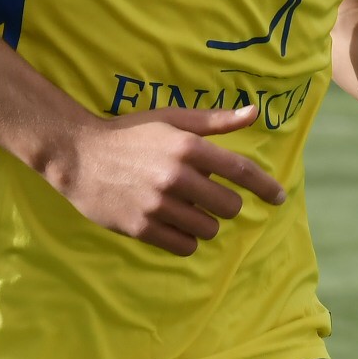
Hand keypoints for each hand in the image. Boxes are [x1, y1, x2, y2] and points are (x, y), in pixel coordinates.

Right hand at [47, 106, 287, 257]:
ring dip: (204, 223)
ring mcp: (158, 205)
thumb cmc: (130, 135)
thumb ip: (214, 122)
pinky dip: (186, 239)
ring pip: (207, 229)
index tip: (279, 198)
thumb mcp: (171, 119)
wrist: (78, 156)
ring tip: (184, 210)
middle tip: (207, 198)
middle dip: (225, 204)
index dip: (266, 187)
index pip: (241, 172)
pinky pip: (184, 246)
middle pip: (228, 206)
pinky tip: (173, 226)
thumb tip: (255, 113)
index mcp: (187, 147)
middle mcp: (176, 176)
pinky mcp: (141, 227)